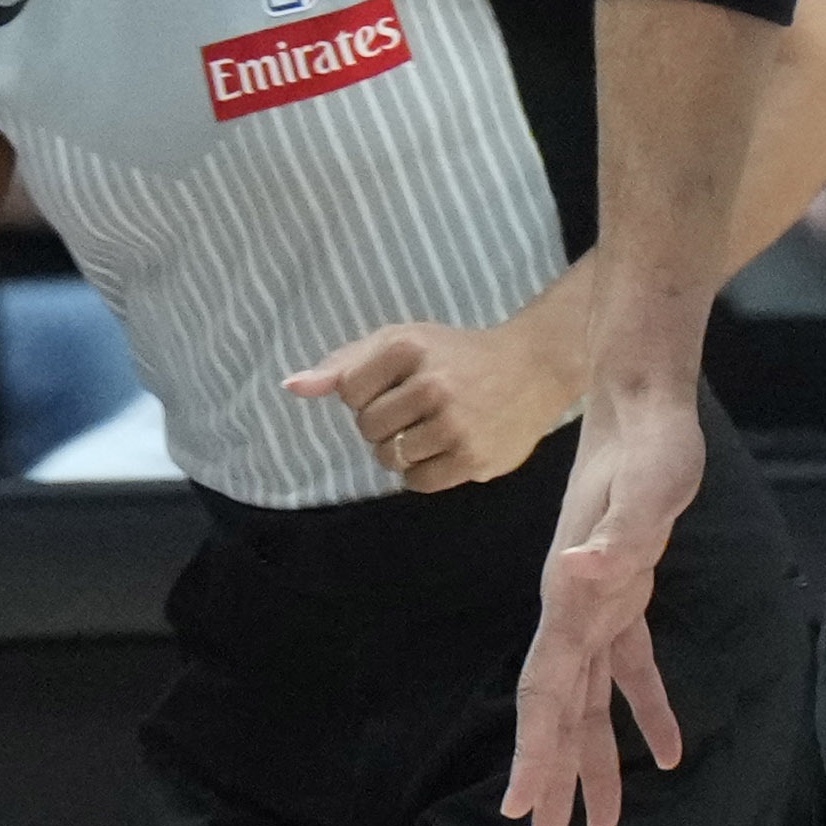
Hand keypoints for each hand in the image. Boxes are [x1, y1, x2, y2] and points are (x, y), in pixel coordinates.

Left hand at [283, 318, 576, 492]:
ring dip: (404, 450)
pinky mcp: (472, 458)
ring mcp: (454, 424)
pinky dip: (423, 471)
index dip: (367, 394)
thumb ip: (344, 363)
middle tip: (419, 408)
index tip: (397, 385)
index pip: (349, 391)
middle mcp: (431, 384)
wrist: (533, 369)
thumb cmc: (458, 355)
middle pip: (368, 428)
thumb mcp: (403, 343)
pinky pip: (417, 481)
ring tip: (433, 428)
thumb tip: (291, 387)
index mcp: (408, 347)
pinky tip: (445, 448)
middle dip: (385, 424)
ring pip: (390, 458)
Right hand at [502, 382, 697, 825]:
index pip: (547, 690)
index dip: (534, 750)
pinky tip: (666, 750)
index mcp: (572, 597)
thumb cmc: (648, 443)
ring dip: (593, 758)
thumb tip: (580, 571)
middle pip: (558, 709)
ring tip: (600, 824)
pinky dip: (646, 709)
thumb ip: (616, 535)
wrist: (642, 399)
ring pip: (589, 698)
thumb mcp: (647, 488)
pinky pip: (631, 665)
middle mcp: (575, 607)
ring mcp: (597, 601)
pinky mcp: (627, 589)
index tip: (522, 807)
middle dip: (553, 777)